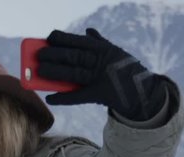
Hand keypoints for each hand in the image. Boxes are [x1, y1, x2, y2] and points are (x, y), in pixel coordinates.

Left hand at [37, 28, 165, 120]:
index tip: (49, 37)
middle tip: (39, 55)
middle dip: (55, 55)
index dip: (65, 39)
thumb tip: (87, 31)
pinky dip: (63, 98)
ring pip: (74, 74)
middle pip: (75, 56)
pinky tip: (50, 98)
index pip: (82, 42)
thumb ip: (100, 43)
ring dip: (55, 73)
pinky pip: (78, 96)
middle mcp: (104, 62)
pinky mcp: (101, 95)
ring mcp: (103, 78)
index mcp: (106, 50)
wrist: (144, 93)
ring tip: (39, 72)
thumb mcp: (115, 53)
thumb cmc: (125, 71)